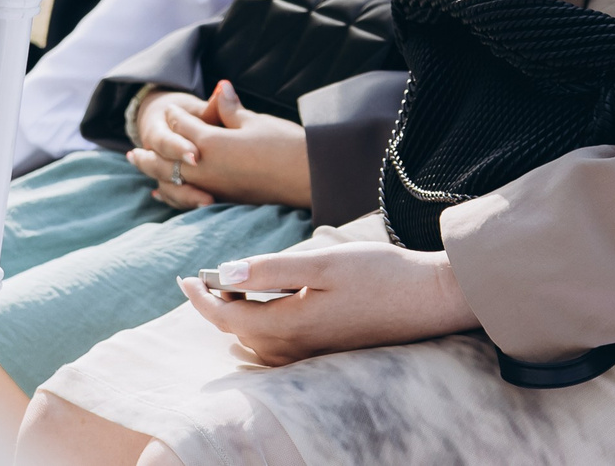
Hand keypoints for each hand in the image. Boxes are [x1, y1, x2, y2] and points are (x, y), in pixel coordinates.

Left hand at [128, 81, 312, 209]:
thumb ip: (230, 109)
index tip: (170, 109)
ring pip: (171, 182)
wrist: (308, 177)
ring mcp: (212, 188)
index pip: (184, 126)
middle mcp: (206, 168)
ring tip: (140, 168)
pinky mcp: (223, 202)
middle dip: (150, 151)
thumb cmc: (285, 144)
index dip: (177, 116)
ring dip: (152, 173)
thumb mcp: (255, 121)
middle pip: (166, 158)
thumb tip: (220, 88)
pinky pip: (185, 199)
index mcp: (211, 143)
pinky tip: (162, 193)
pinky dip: (170, 194)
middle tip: (133, 150)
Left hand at [178, 238, 477, 366]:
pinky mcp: (329, 349)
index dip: (200, 298)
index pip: (227, 316)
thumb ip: (271, 269)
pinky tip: (272, 306)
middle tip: (205, 279)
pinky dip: (263, 328)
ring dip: (239, 318)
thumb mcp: (322, 261)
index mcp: (289, 324)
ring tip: (233, 288)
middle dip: (217, 307)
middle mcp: (297, 346)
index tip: (184, 278)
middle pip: (239, 332)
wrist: (430, 299)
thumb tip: (225, 273)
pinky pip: (281, 347)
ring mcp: (314, 352)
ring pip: (259, 342)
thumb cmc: (379, 273)